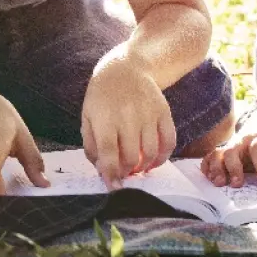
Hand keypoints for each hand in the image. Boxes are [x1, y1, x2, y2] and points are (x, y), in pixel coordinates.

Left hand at [82, 57, 175, 190]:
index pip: (109, 154)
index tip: (114, 188)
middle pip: (130, 157)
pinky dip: (163, 157)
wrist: (126, 68)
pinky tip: (153, 161)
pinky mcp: (164, 112)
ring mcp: (148, 114)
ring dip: (143, 167)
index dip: (111, 175)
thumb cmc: (102, 96)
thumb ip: (91, 145)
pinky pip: (169, 141)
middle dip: (126, 172)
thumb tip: (102, 170)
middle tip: (123, 174)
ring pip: (150, 152)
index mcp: (105, 118)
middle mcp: (128, 116)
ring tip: (137, 169)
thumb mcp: (87, 117)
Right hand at [200, 108, 256, 190]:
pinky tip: (208, 177)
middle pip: (232, 151)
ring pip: (218, 153)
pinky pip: (210, 156)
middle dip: (233, 168)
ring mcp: (230, 145)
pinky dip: (207, 166)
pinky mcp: (223, 149)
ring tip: (219, 183)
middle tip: (236, 184)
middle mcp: (242, 142)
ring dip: (216, 168)